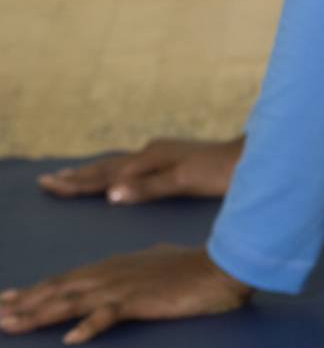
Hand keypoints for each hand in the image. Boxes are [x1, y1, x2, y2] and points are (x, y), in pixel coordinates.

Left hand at [0, 244, 252, 343]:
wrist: (221, 266)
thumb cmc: (193, 267)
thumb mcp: (157, 265)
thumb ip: (135, 272)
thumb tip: (126, 276)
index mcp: (113, 266)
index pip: (65, 280)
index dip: (34, 291)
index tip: (7, 300)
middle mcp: (110, 273)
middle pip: (58, 290)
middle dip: (23, 304)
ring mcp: (123, 286)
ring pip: (71, 302)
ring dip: (39, 315)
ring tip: (11, 325)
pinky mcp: (141, 300)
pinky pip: (109, 315)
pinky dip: (88, 327)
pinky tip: (70, 340)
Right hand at [36, 137, 245, 202]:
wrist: (252, 156)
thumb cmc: (221, 172)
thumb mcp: (184, 182)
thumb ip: (148, 188)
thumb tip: (110, 194)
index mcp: (150, 158)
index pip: (105, 174)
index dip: (77, 182)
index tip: (49, 185)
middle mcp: (151, 153)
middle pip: (106, 166)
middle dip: (77, 176)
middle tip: (46, 181)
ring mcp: (162, 155)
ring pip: (118, 165)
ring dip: (93, 172)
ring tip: (70, 176)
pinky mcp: (171, 160)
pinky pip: (132, 166)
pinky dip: (114, 172)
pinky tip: (115, 173)